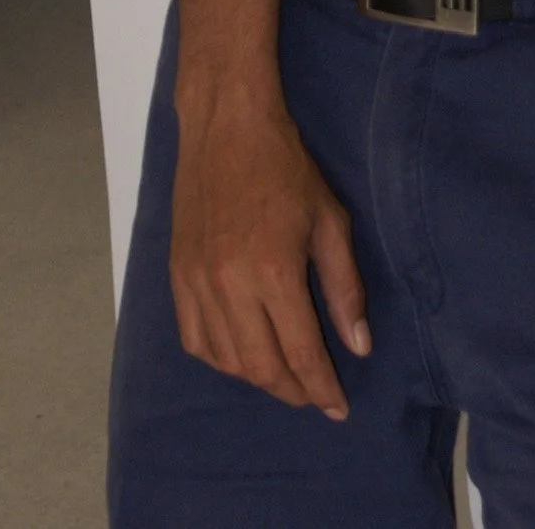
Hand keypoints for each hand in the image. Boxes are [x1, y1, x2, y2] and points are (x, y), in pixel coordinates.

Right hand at [170, 92, 369, 415]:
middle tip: (314, 394)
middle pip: (260, 367)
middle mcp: (230, 285)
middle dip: (292, 390)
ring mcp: (197, 282)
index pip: (301, 352)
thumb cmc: (286, 168)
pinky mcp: (176, 275)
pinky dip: (219, 358)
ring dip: (257, 378)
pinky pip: (194, 339)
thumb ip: (344, 288)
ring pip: (225, 360)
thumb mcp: (330, 221)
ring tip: (284, 375)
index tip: (338, 407)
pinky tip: (240, 354)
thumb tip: (358, 345)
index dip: (322, 387)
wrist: (227, 128)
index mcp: (274, 271)